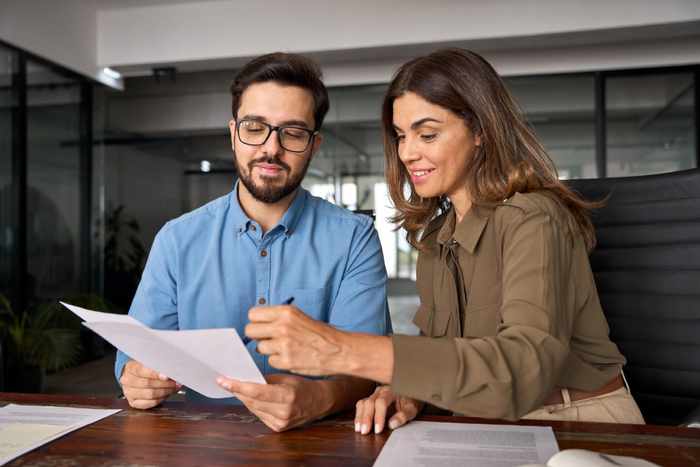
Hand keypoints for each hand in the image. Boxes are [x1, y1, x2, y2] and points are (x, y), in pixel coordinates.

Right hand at [120, 360, 180, 408]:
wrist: (135, 376)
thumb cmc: (145, 368)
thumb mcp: (150, 362)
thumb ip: (159, 366)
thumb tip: (172, 370)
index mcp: (130, 368)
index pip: (141, 370)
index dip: (155, 374)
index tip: (166, 376)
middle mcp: (127, 380)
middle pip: (147, 383)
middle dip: (165, 383)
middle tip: (175, 382)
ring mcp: (129, 393)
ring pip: (149, 394)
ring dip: (165, 391)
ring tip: (173, 388)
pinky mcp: (133, 402)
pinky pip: (149, 403)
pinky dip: (160, 399)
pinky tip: (166, 395)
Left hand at [216, 373, 330, 431]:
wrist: (320, 402)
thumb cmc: (303, 386)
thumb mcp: (286, 378)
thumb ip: (265, 380)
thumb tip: (244, 378)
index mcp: (287, 396)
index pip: (256, 392)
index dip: (238, 386)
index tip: (223, 380)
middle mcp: (284, 412)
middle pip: (252, 401)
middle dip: (237, 391)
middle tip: (225, 381)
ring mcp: (281, 422)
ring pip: (253, 409)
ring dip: (243, 398)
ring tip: (235, 387)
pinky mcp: (278, 428)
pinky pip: (259, 415)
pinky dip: (253, 405)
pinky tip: (249, 397)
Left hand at [245, 305, 342, 375]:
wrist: (338, 349)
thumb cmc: (319, 333)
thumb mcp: (298, 316)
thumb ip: (278, 318)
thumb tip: (257, 324)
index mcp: (285, 312)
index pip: (253, 314)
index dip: (257, 321)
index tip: (262, 326)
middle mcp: (282, 326)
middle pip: (250, 330)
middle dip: (257, 336)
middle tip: (268, 339)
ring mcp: (283, 344)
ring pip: (259, 347)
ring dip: (268, 349)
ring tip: (284, 348)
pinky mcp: (285, 361)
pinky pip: (270, 361)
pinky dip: (278, 360)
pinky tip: (290, 357)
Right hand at [354, 385, 422, 434]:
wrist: (411, 391)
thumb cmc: (412, 400)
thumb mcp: (412, 408)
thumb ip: (404, 415)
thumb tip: (391, 424)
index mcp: (392, 391)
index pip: (381, 402)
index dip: (378, 417)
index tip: (378, 430)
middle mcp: (381, 391)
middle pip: (369, 402)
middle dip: (366, 418)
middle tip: (365, 431)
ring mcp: (375, 394)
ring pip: (363, 403)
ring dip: (360, 417)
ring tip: (359, 429)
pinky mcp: (371, 398)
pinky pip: (361, 405)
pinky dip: (358, 415)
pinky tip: (358, 424)